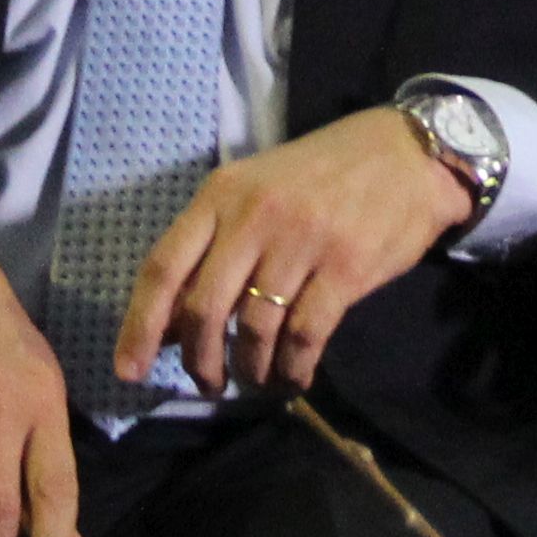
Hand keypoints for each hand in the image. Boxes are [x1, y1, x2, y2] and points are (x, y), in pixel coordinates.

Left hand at [121, 104, 476, 402]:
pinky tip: (295, 375)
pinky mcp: (346, 267)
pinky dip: (294, 368)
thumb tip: (167, 324)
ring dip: (250, 369)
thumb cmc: (322, 175)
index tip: (128, 370)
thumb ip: (211, 248)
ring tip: (257, 379)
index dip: (139, 326)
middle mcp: (255, 216)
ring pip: (254, 329)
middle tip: (209, 382)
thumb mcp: (255, 192)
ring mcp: (302, 241)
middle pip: (204, 309)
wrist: (407, 153)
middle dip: (199, 361)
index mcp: (222, 194)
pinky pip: (305, 335)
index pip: (163, 267)